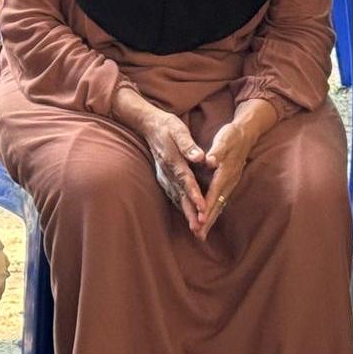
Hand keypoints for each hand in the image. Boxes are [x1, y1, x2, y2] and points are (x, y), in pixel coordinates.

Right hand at [137, 108, 207, 234]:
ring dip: (186, 213)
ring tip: (195, 228)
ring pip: (177, 197)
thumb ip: (188, 144)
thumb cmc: (167, 126)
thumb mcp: (178, 130)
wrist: (148, 125)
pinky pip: (173, 194)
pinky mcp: (163, 177)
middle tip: (199, 228)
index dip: (194, 194)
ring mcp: (164, 175)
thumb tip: (199, 157)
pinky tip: (186, 214)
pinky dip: (180, 206)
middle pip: (180, 195)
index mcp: (173, 160)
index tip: (203, 207)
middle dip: (190, 212)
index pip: (186, 180)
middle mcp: (167, 172)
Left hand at [195, 122, 252, 240]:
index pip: (214, 192)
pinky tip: (209, 220)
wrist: (246, 133)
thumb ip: (216, 151)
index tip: (200, 220)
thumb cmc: (232, 136)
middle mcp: (229, 181)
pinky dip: (214, 211)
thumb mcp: (224, 139)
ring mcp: (231, 183)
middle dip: (208, 220)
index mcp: (225, 172)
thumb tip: (210, 160)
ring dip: (211, 219)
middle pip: (217, 204)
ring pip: (219, 205)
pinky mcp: (229, 183)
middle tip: (198, 235)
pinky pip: (220, 200)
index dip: (207, 206)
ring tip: (201, 234)